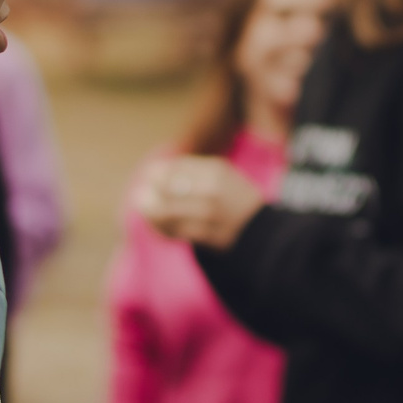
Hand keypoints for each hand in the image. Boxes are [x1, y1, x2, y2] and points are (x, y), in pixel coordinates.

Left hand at [135, 156, 265, 249]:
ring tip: (146, 213)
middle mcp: (212, 189)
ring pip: (167, 212)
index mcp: (215, 169)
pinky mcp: (207, 235)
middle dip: (150, 193)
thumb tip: (152, 171)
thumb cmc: (233, 199)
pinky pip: (175, 231)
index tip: (149, 178)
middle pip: (167, 189)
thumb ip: (191, 170)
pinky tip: (158, 227)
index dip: (156, 174)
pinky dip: (162, 229)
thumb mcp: (220, 174)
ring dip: (151, 214)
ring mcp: (210, 213)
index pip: (174, 168)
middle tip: (141, 197)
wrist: (261, 230)